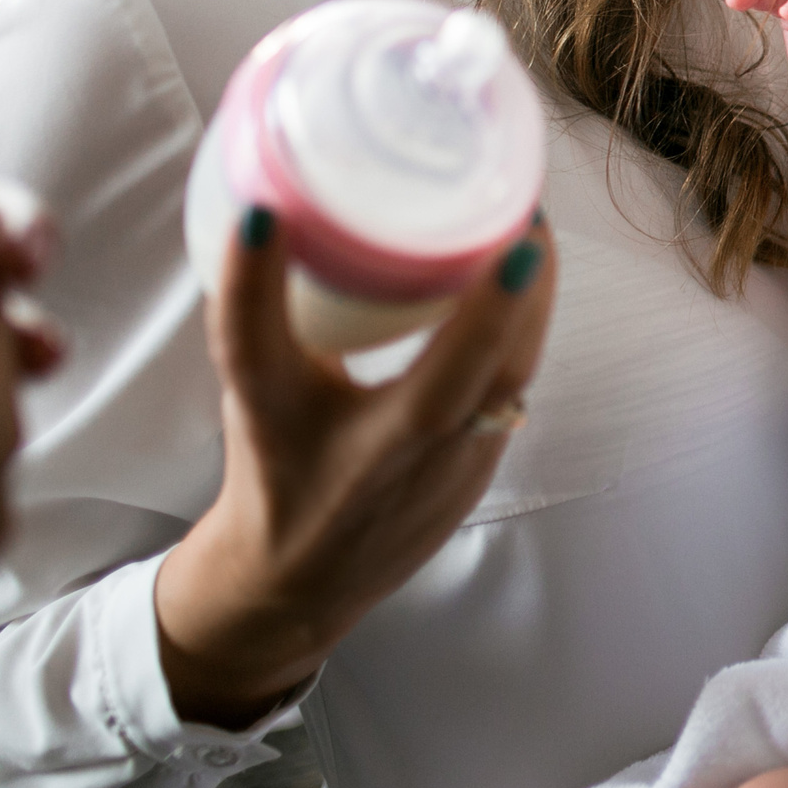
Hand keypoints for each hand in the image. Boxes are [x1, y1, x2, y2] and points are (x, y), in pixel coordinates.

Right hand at [154, 210, 555, 728]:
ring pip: (515, 374)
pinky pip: (516, 386)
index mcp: (314, 431)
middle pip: (478, 367)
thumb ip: (264, 311)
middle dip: (512, 286)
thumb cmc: (275, 469)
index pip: (293, 354)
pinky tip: (525, 282)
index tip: (288, 217)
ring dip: (532, 300)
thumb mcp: (254, 391)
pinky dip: (524, 332)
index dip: (291, 289)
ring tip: (528, 223)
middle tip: (517, 204)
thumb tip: (275, 211)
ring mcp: (454, 469)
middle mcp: (395, 457)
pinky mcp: (484, 470)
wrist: (299, 583)